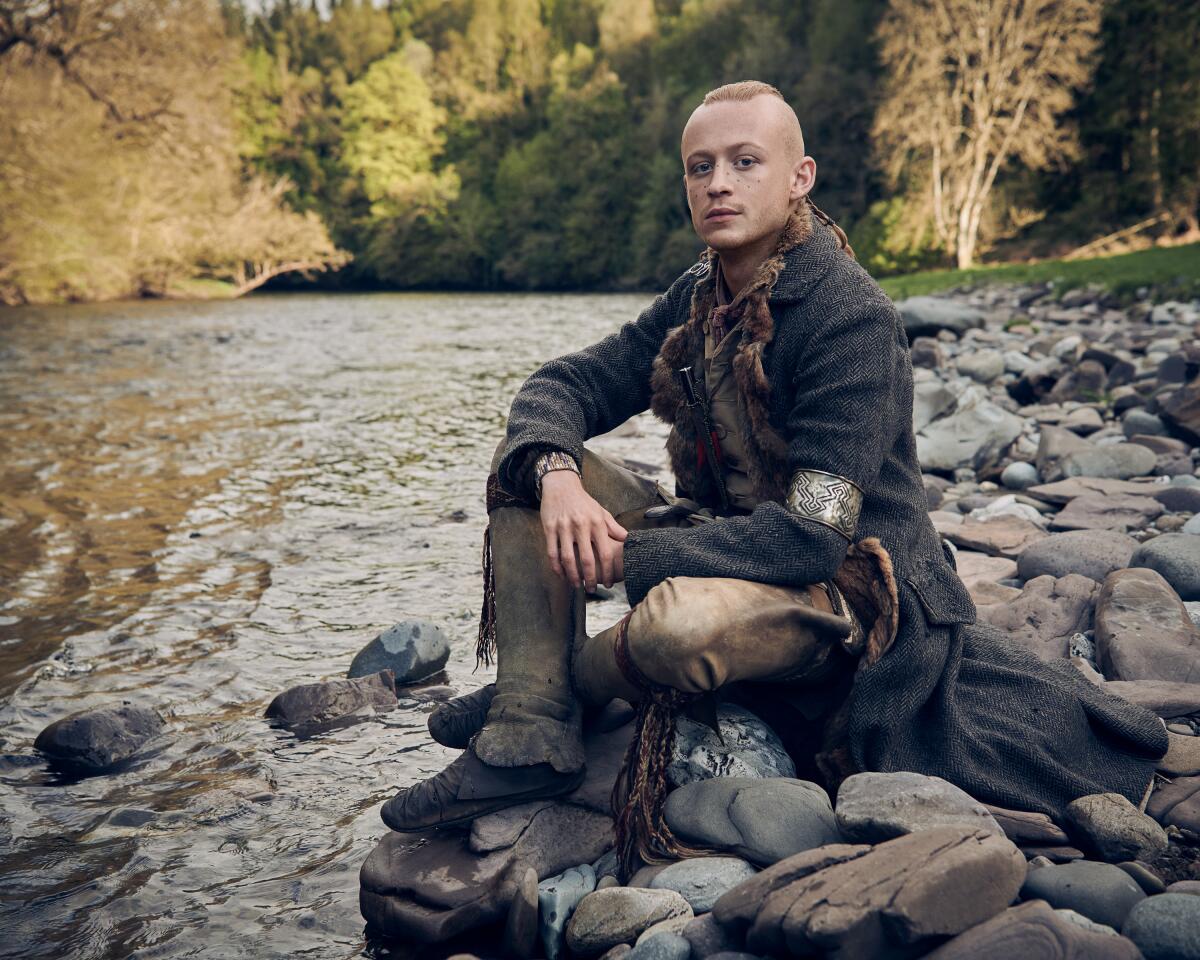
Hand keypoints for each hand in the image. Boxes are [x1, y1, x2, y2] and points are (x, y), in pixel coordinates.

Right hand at [539, 470, 627, 589]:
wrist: (561, 485)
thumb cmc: (584, 501)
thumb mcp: (601, 511)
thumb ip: (613, 527)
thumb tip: (628, 540)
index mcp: (597, 523)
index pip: (605, 553)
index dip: (607, 571)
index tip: (609, 584)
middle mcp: (581, 525)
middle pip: (587, 559)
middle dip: (590, 579)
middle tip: (593, 590)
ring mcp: (564, 527)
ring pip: (568, 559)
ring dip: (573, 576)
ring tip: (577, 586)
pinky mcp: (549, 528)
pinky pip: (552, 552)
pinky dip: (556, 567)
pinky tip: (561, 575)